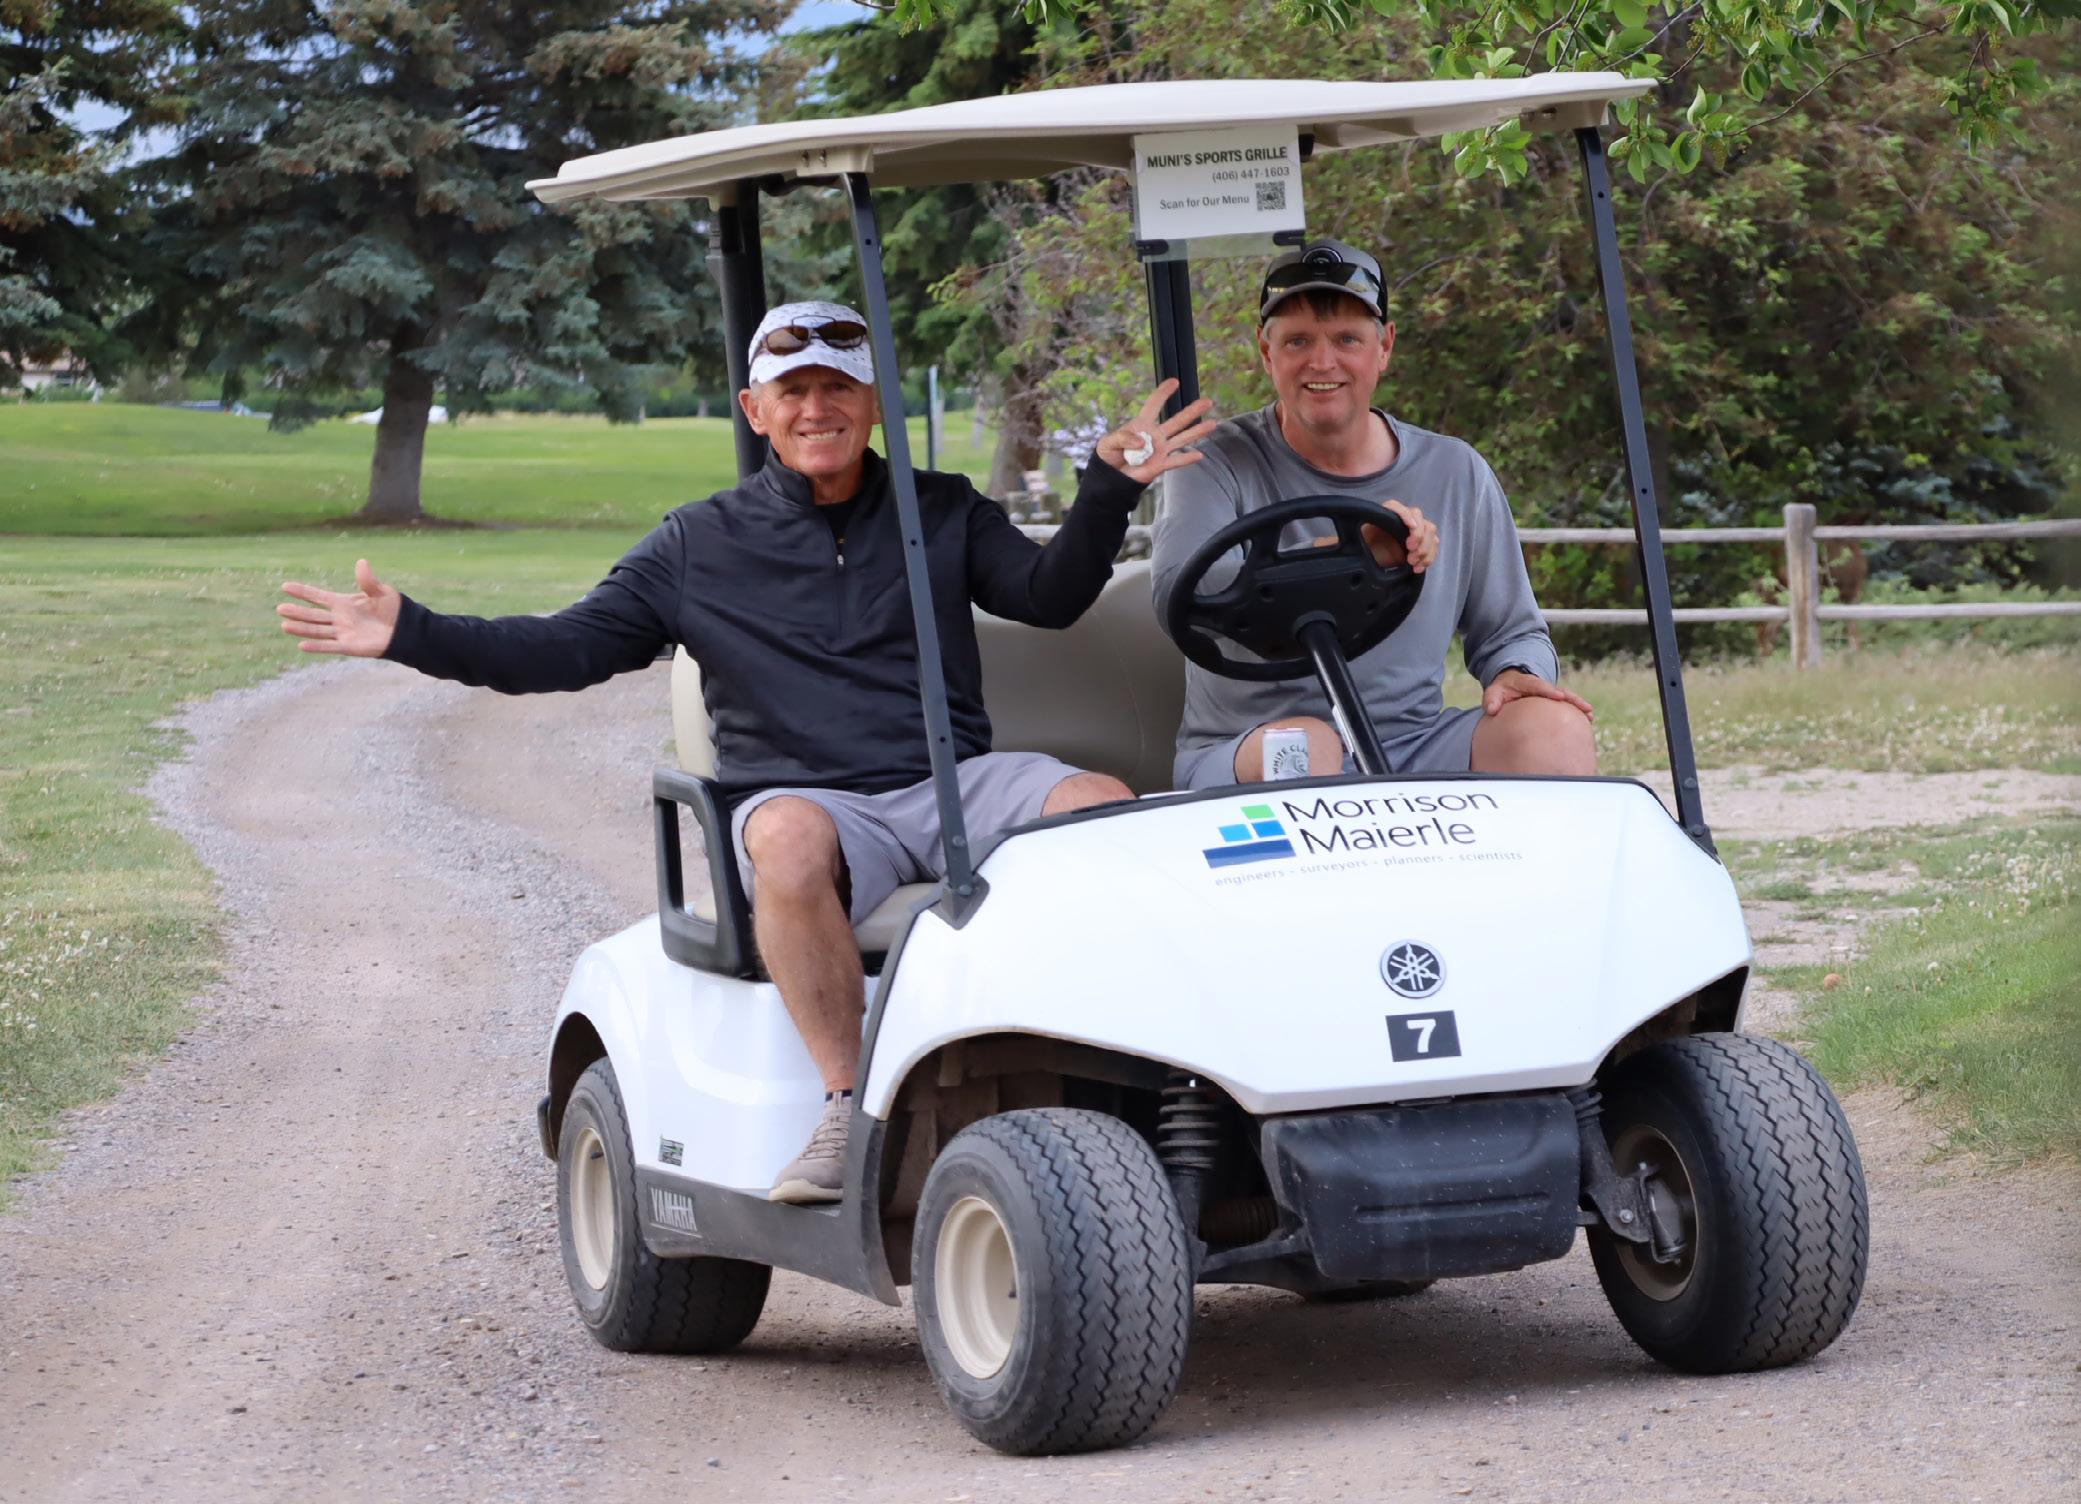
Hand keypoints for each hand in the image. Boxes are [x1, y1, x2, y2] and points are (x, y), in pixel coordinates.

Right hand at [277, 559, 401, 657]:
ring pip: (317, 630)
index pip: (318, 596)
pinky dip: (316, 646)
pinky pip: (329, 646)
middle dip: (297, 612)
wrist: (404, 629)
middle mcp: (339, 618)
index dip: (303, 591)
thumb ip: (368, 580)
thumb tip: (361, 562)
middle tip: (280, 608)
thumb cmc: (393, 609)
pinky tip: (301, 645)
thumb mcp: (381, 591)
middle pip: (313, 614)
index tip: (285, 586)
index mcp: (343, 602)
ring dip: (301, 628)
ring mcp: (342, 632)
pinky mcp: (349, 646)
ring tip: (285, 625)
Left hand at [1093, 379, 1217, 485]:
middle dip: (1192, 411)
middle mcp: (1155, 435)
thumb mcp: (1108, 443)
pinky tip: (1199, 456)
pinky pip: (1175, 461)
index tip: (1174, 382)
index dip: (1163, 393)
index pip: (1154, 405)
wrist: (1110, 477)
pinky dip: (1186, 459)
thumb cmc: (1109, 456)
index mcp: (1142, 424)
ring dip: (1197, 432)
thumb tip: (1142, 442)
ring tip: (1213, 424)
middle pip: (1177, 420)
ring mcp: (1160, 449)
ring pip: (1182, 438)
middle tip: (1208, 401)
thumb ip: (1123, 438)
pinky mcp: (1160, 465)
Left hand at [1363, 499, 1437, 573]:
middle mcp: (1403, 518)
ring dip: (1425, 548)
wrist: (1373, 561)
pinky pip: (1433, 545)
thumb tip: (1362, 535)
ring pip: (1430, 531)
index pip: (1397, 507)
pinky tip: (1418, 567)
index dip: (1406, 515)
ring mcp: (1415, 529)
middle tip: (1410, 553)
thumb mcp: (1362, 541)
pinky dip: (1429, 557)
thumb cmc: (1366, 549)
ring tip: (1413, 563)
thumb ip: (1363, 535)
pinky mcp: (1422, 542)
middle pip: (1420, 519)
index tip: (1410, 527)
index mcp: (1386, 514)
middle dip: (1419, 536)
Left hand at [1483, 668, 1593, 719]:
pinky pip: (1566, 705)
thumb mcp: (1493, 691)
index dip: (1549, 690)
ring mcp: (1550, 692)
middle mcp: (1542, 686)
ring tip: (1590, 715)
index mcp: (1527, 683)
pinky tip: (1587, 722)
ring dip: (1579, 705)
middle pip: (1560, 691)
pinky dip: (1577, 711)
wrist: (1510, 683)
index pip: (1539, 685)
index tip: (1559, 696)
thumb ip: (1491, 699)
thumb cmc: (1502, 690)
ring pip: (1567, 697)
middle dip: (1573, 699)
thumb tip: (1491, 709)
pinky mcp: (1553, 700)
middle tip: (1586, 708)